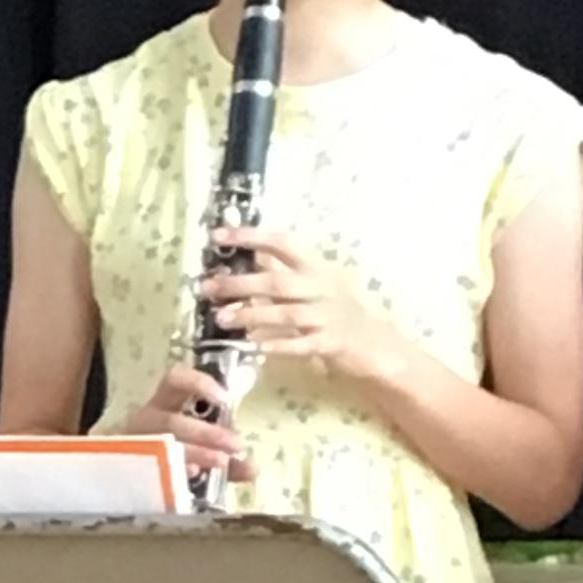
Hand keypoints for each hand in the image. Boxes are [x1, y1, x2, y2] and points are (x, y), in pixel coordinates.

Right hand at [116, 361, 255, 483]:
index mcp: (163, 404)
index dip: (198, 383)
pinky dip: (174, 472)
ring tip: (221, 462)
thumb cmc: (168, 452)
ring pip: (160, 445)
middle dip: (206, 433)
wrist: (122, 473)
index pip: (174, 380)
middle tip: (235, 445)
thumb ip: (227, 458)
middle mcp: (146, 421)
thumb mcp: (201, 448)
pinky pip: (149, 469)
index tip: (224, 399)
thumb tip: (253, 469)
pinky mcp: (128, 468)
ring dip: (194, 452)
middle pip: (171, 421)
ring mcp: (133, 446)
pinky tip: (191, 476)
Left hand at [199, 225, 395, 381]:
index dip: (250, 237)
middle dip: (239, 284)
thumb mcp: (313, 284)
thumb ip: (282, 272)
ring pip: (285, 313)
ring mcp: (326, 316)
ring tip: (221, 318)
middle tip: (207, 287)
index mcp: (315, 268)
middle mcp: (321, 288)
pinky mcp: (329, 344)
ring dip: (251, 315)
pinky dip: (279, 344)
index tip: (218, 235)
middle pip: (277, 282)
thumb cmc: (337, 310)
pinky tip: (256, 346)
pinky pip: (301, 344)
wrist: (375, 342)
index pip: (282, 244)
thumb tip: (248, 255)